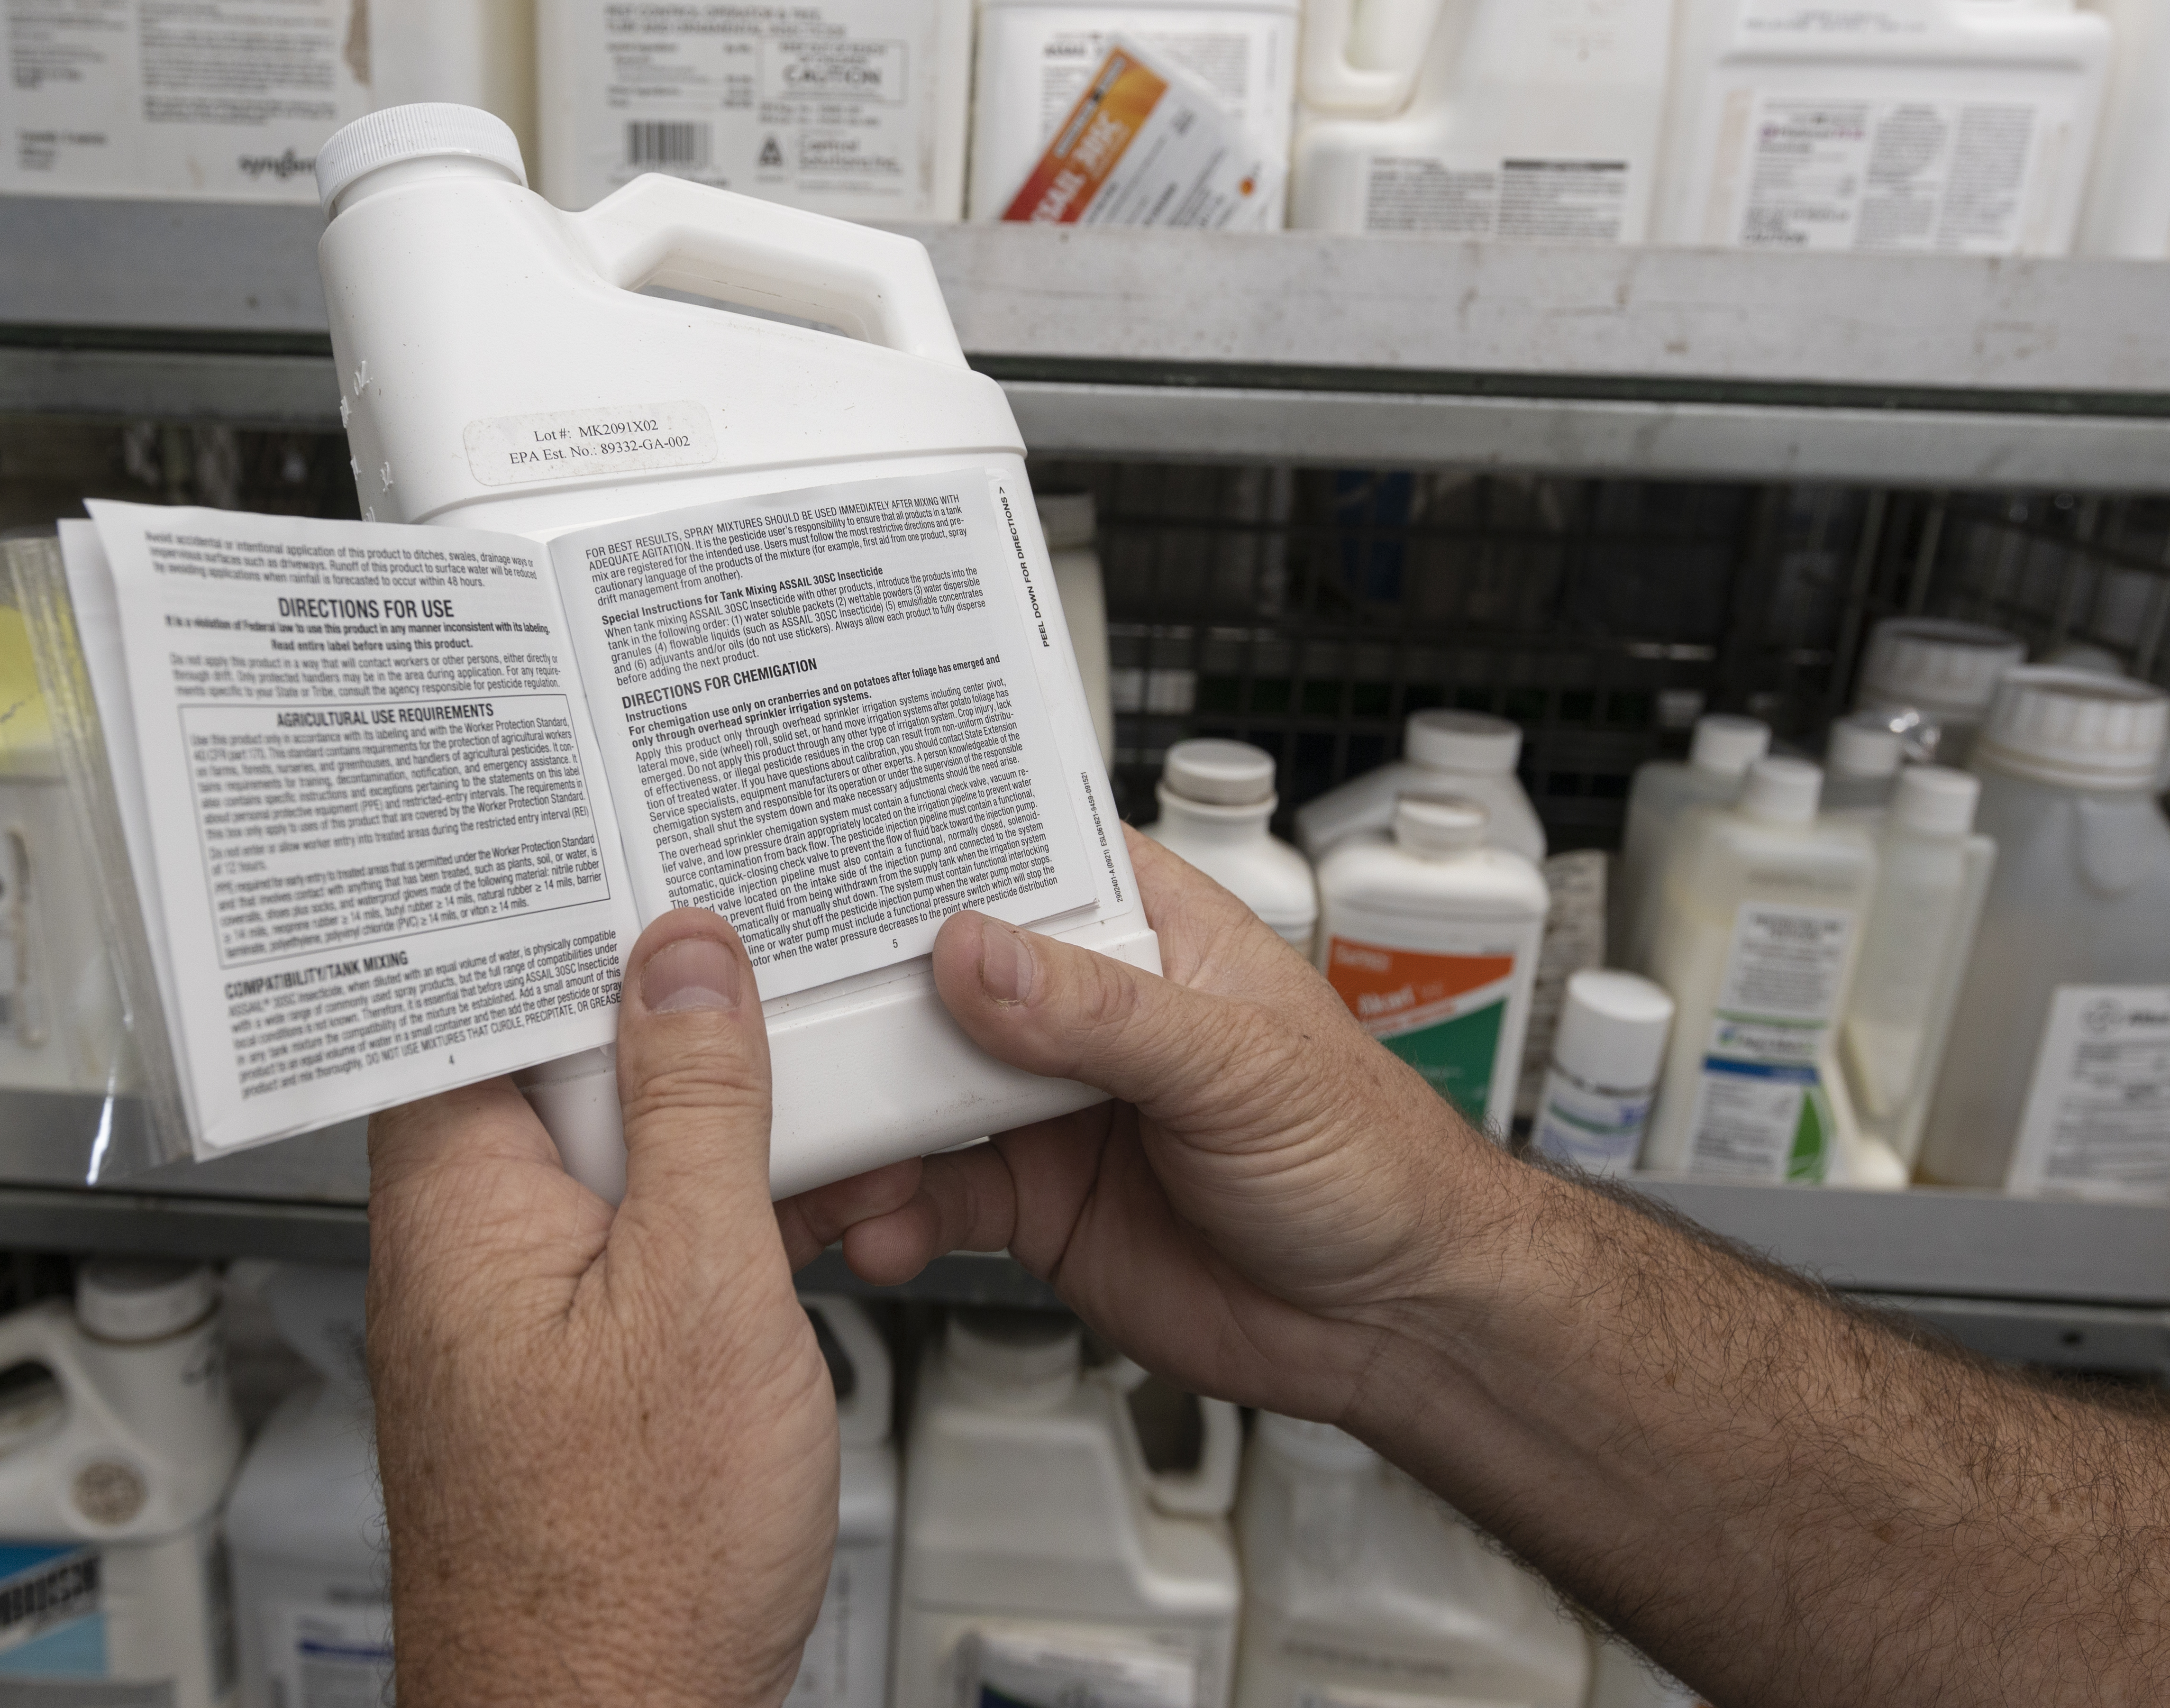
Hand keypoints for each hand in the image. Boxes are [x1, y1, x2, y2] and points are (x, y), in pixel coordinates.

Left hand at [368, 908, 837, 1707]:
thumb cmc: (628, 1562)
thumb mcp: (702, 1287)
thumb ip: (695, 1109)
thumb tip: (685, 961)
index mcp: (458, 1198)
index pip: (474, 998)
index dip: (559, 918)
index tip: (642, 856)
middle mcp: (463, 1244)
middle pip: (556, 1066)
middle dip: (666, 1015)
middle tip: (765, 959)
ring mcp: (515, 1306)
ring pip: (612, 1154)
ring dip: (711, 1126)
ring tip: (811, 1105)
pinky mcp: (571, 1363)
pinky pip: (636, 1238)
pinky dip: (714, 1214)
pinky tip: (794, 1215)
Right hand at [779, 828, 1519, 1431]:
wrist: (1390, 1322)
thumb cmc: (1369, 1161)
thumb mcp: (1241, 1065)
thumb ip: (1104, 1014)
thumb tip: (978, 952)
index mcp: (1148, 930)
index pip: (1025, 854)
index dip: (933, 847)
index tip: (833, 849)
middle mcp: (1085, 1008)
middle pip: (943, 974)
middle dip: (864, 994)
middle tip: (779, 1009)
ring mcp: (1051, 1104)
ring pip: (920, 1087)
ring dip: (864, 1115)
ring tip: (815, 1141)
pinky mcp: (1033, 1200)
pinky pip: (935, 1194)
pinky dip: (895, 1211)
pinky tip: (877, 1225)